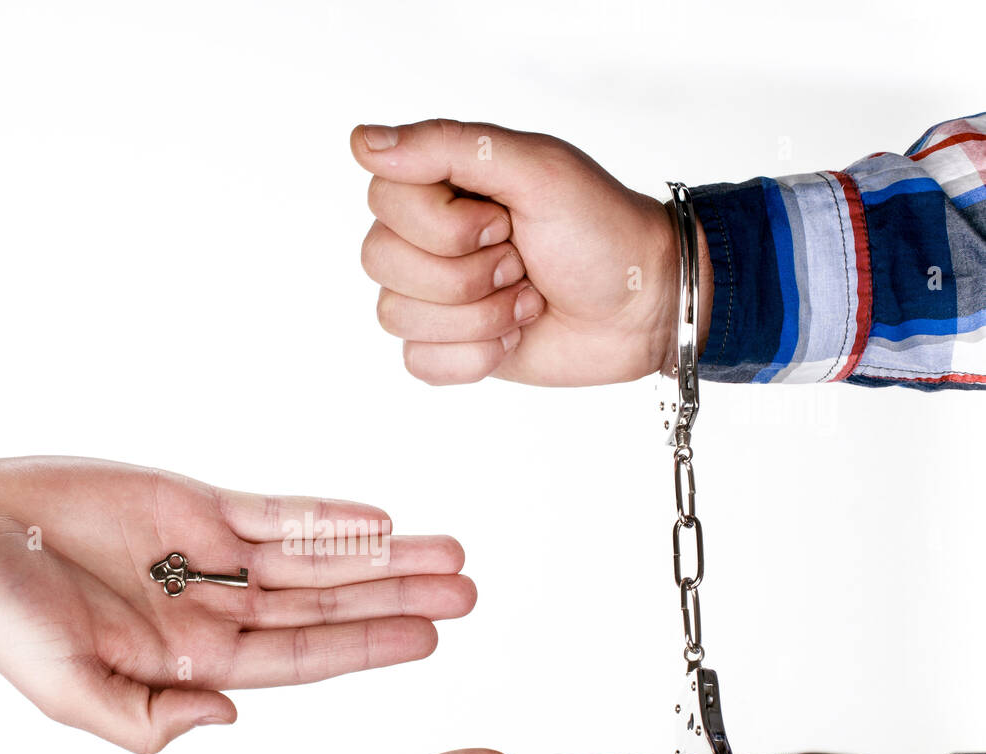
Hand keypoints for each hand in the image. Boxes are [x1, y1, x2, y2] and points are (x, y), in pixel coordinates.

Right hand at [0, 455, 474, 752]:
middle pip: (326, 605)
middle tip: (467, 593)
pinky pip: (275, 512)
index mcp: (194, 664)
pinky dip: (327, 515)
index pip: (302, 658)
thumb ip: (150, 720)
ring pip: (315, 556)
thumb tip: (231, 717)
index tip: (429, 639)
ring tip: (447, 554)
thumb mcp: (70, 692)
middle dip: (397, 598)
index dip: (366, 645)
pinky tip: (377, 518)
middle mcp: (214, 612)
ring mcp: (208, 555)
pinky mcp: (193, 503)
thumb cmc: (2, 621)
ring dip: (380, 555)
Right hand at [350, 120, 713, 386]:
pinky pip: (418, 362)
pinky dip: (475, 356)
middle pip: (380, 259)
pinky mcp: (446, 348)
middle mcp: (425, 237)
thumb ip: (448, 145)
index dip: (444, 224)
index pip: (384, 199)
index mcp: (441, 183)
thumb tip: (362, 142)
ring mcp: (433, 296)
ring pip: (396, 315)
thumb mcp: (535, 169)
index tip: (504, 219)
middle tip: (520, 262)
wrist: (641, 308)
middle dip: (466, 273)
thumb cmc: (600, 232)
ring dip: (479, 316)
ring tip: (525, 300)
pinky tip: (512, 337)